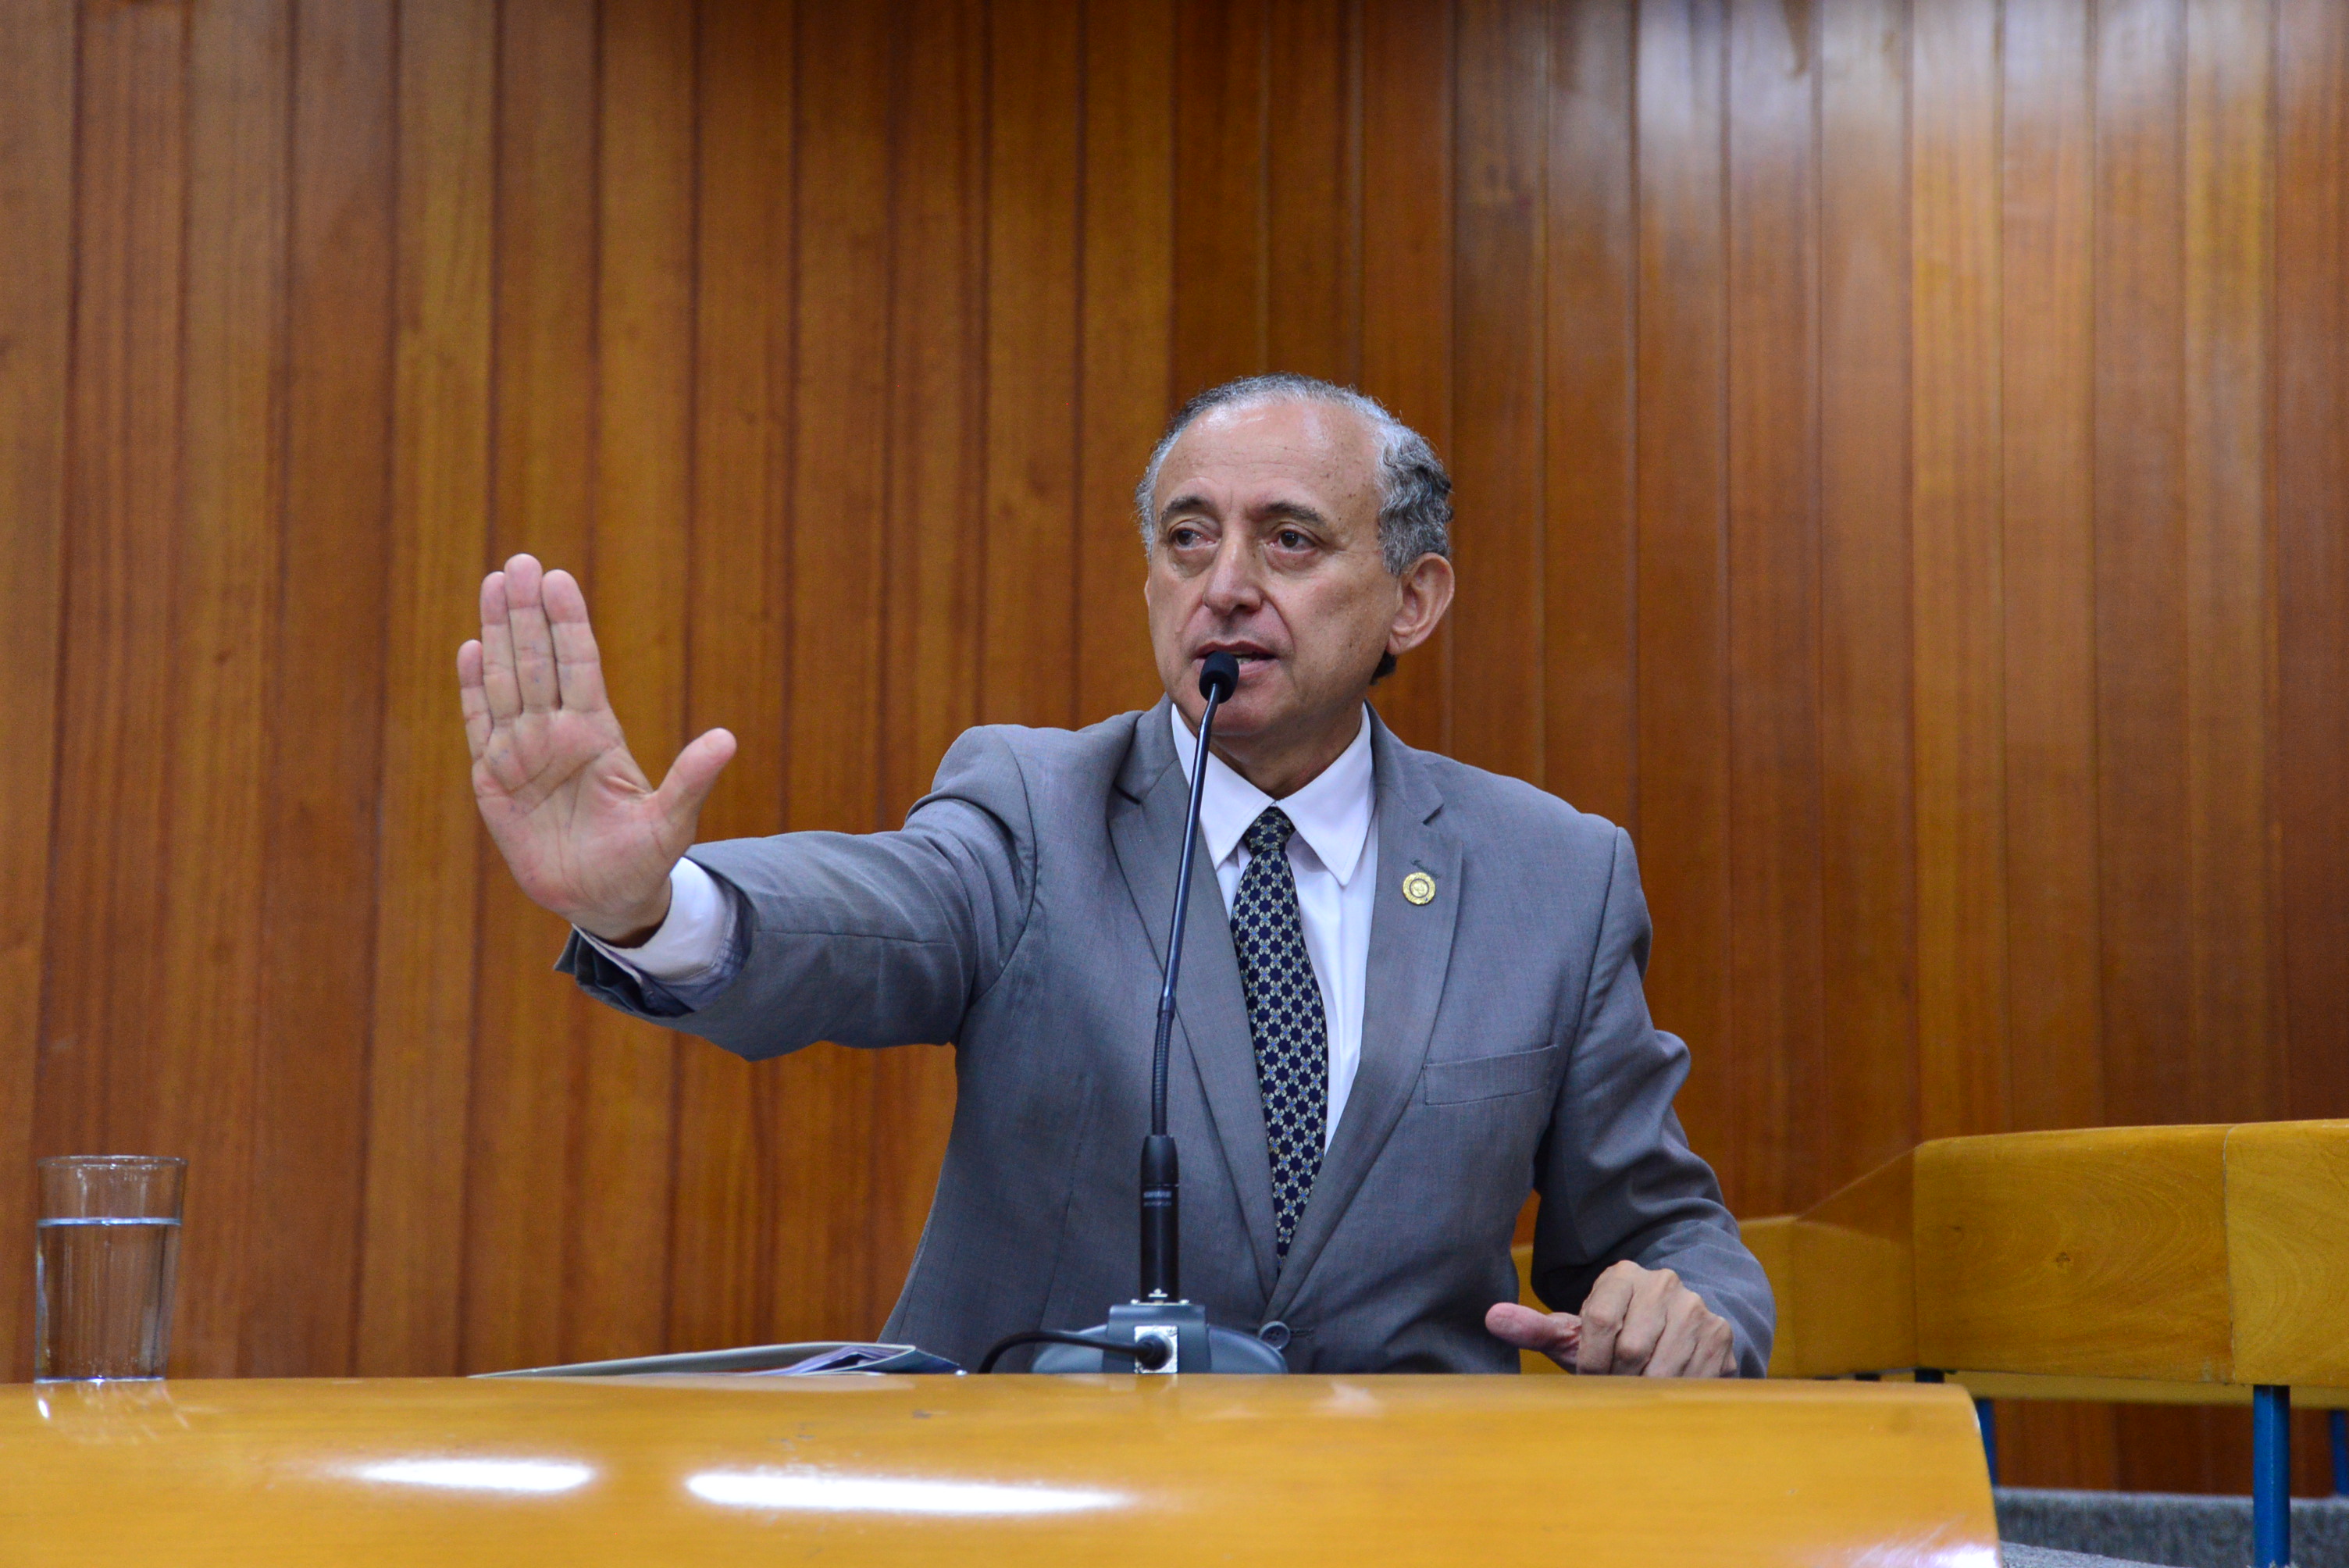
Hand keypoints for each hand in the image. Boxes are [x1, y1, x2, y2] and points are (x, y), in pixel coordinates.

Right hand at [459, 554, 735, 942]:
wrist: (603, 899)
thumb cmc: (642, 859)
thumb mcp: (671, 821)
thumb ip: (691, 780)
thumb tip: (727, 739)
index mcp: (598, 734)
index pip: (580, 665)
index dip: (568, 623)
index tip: (559, 579)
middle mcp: (557, 733)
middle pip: (538, 660)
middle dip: (527, 613)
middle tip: (519, 562)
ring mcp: (522, 752)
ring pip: (506, 681)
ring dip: (497, 634)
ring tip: (494, 584)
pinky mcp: (493, 779)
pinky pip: (478, 724)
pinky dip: (473, 689)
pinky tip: (469, 648)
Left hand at [1485, 1260, 1737, 1376]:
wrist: (1680, 1333)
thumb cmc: (1617, 1338)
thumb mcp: (1577, 1331)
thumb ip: (1535, 1328)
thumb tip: (1490, 1318)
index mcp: (1621, 1275)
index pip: (1598, 1321)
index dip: (1590, 1361)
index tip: (1590, 1377)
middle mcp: (1662, 1283)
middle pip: (1631, 1348)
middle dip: (1618, 1379)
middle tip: (1617, 1387)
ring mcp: (1695, 1308)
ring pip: (1663, 1368)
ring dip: (1646, 1391)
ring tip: (1640, 1389)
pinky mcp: (1721, 1335)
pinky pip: (1694, 1380)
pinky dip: (1675, 1396)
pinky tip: (1667, 1393)